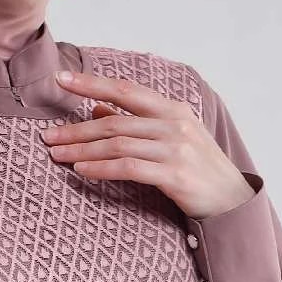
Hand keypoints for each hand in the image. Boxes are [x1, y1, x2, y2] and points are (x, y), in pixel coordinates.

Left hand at [41, 71, 256, 221]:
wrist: (233, 202)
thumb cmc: (200, 171)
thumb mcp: (172, 139)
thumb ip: (137, 123)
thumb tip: (99, 110)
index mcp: (173, 109)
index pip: (125, 90)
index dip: (91, 84)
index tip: (60, 80)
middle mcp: (174, 123)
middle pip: (114, 122)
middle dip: (77, 129)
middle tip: (48, 136)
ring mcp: (176, 147)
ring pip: (118, 144)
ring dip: (83, 150)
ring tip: (57, 155)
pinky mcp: (175, 174)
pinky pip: (129, 167)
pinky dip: (102, 168)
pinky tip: (82, 171)